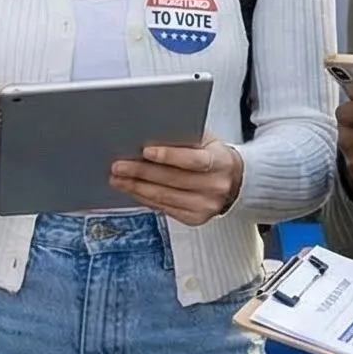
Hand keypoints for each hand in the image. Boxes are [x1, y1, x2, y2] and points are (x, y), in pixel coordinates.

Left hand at [111, 137, 243, 226]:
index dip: (168, 155)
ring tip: (118, 179)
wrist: (234, 180)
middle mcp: (215, 186)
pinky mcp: (196, 218)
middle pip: (172, 180)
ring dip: (136, 188)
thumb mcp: (206, 141)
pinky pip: (164, 208)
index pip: (192, 160)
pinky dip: (145, 198)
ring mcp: (206, 205)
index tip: (145, 151)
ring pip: (164, 197)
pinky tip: (132, 190)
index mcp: (220, 162)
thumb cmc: (213, 156)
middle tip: (118, 166)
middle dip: (141, 172)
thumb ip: (184, 138)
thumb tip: (150, 135)